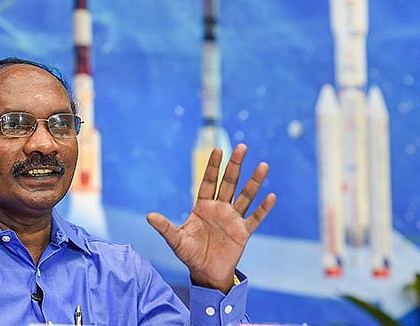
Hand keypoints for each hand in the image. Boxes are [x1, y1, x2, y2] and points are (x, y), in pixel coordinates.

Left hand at [147, 143, 275, 293]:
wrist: (206, 273)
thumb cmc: (190, 254)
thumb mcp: (176, 240)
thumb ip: (165, 227)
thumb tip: (149, 216)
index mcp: (203, 206)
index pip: (208, 182)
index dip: (213, 167)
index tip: (218, 150)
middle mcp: (220, 208)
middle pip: (229, 183)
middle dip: (235, 165)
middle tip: (242, 147)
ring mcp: (233, 219)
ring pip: (245, 196)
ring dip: (254, 182)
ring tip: (263, 165)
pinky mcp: (243, 232)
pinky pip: (255, 218)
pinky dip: (263, 208)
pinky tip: (271, 196)